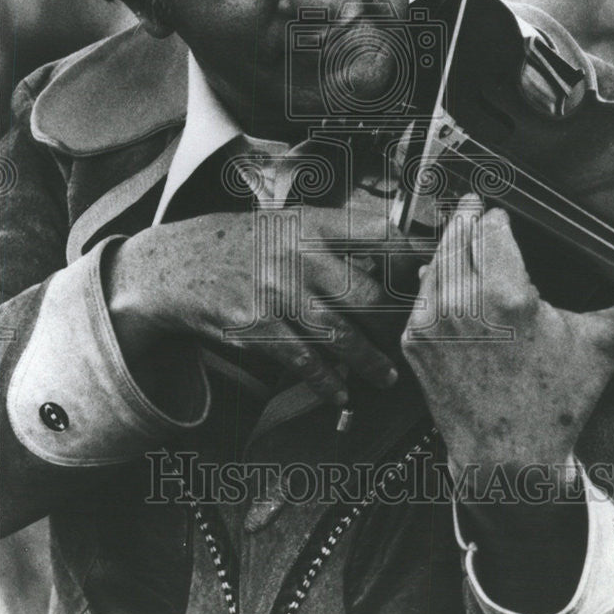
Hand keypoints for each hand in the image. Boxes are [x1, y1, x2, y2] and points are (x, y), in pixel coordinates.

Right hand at [103, 204, 417, 405]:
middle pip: (368, 296)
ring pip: (341, 336)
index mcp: (312, 225)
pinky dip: (327, 381)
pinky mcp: (259, 328)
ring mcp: (278, 295)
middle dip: (397, 324)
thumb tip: (394, 255)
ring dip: (371, 363)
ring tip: (387, 377)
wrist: (178, 265)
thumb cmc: (244, 243)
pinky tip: (341, 391)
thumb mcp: (289, 223)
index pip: (377, 235)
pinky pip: (304, 361)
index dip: (412, 256)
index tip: (435, 274)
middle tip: (416, 339)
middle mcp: (298, 257)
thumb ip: (336, 237)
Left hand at [401, 194, 613, 476]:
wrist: (507, 459)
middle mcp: (463, 303)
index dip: (502, 212)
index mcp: (507, 295)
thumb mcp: (601, 348)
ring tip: (465, 230)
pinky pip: (422, 293)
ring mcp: (433, 322)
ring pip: (437, 259)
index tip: (508, 206)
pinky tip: (447, 272)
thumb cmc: (554, 404)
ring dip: (451, 243)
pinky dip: (435, 278)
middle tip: (480, 202)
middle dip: (471, 216)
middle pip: (461, 233)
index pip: (494, 225)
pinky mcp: (415, 340)